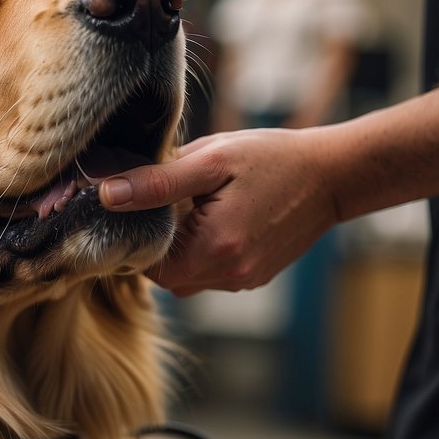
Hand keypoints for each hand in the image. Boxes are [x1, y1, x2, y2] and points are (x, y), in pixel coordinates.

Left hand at [99, 128, 341, 295]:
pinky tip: (213, 215)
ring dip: (178, 245)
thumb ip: (156, 182)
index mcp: (215, 250)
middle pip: (163, 274)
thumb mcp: (210, 161)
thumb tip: (106, 194)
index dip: (133, 234)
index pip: (145, 264)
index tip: (135, 203)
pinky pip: (209, 271)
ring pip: (185, 275)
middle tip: (163, 198)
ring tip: (193, 204)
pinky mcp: (252, 276)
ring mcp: (242, 280)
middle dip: (156, 240)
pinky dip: (201, 248)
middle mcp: (228, 276)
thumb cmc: (271, 158)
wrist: (332, 174)